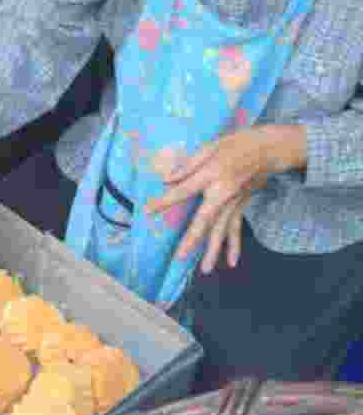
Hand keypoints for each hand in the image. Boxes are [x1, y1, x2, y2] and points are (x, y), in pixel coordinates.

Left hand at [143, 124, 306, 273]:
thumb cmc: (235, 144)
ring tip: (206, 270)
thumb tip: (167, 178)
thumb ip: (188, 164)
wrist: (267, 149)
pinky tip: (232, 262)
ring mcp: (234, 202)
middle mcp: (222, 193)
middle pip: (205, 220)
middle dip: (192, 240)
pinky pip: (236, 228)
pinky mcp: (241, 206)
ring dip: (214, 250)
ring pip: (222, 230)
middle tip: (180, 257)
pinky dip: (235, 245)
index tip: (148, 210)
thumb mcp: (210, 146)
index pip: (183, 190)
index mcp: (211, 174)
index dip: (165, 201)